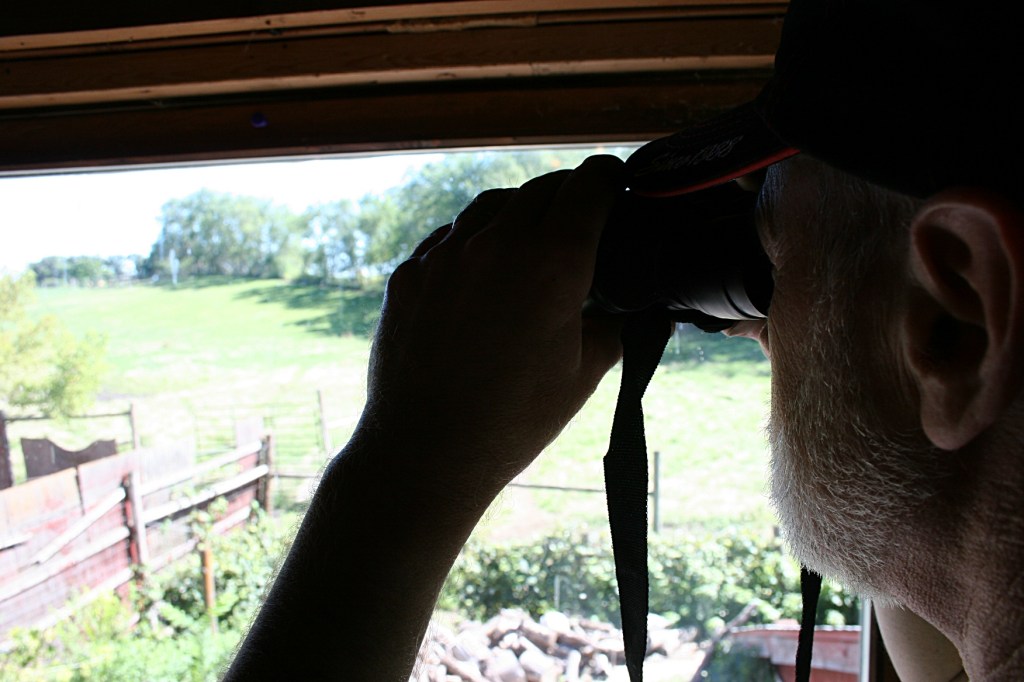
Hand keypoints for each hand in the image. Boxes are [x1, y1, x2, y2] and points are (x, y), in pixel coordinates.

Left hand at [356, 155, 626, 496]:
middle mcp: (498, 243)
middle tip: (580, 215)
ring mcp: (446, 254)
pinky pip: (449, 236)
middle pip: (542, 189)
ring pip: (491, 205)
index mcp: (554, 262)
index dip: (611, 178)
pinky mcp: (409, 273)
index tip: (618, 182)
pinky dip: (473, 239)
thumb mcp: (584, 375)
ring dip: (518, 212)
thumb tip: (644, 316)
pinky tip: (481, 267)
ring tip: (530, 238)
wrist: (425, 449)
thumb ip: (617, 330)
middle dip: (568, 194)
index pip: (590, 186)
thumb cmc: (513, 420)